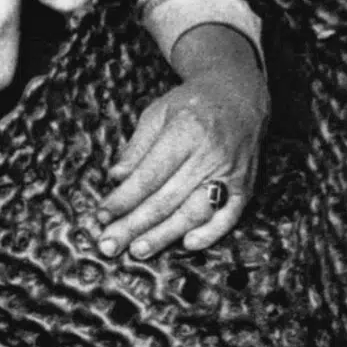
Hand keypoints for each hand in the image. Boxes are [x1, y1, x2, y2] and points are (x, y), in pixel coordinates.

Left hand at [96, 23, 266, 263]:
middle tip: (109, 244)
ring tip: (138, 250)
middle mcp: (210, 155)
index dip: (123, 200)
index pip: (149, 176)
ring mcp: (230, 173)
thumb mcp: (157, 113)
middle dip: (134, 225)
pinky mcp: (245, 186)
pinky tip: (186, 245)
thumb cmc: (191, 105)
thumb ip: (136, 147)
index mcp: (186, 132)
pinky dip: (210, 233)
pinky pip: (229, 216)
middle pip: (167, 199)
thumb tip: (116, 178)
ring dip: (164, 235)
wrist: (239, 96)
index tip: (102, 216)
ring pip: (194, 212)